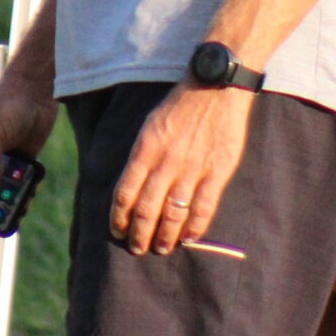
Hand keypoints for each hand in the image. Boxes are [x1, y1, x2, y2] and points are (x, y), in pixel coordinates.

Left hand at [110, 81, 253, 254]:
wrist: (215, 87)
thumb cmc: (179, 107)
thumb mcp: (150, 126)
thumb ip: (142, 157)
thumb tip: (132, 188)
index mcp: (146, 149)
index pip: (125, 192)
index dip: (119, 217)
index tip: (117, 231)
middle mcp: (166, 162)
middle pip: (147, 208)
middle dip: (139, 233)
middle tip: (137, 247)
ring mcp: (193, 168)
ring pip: (173, 213)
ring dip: (165, 236)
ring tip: (160, 248)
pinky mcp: (217, 171)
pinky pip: (203, 207)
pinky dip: (194, 227)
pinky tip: (188, 238)